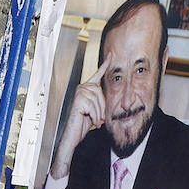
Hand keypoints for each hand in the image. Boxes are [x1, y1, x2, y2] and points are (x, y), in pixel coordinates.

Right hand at [49, 59, 107, 179]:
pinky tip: (88, 119)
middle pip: (102, 93)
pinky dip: (94, 116)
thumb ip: (102, 101)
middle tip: (96, 117)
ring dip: (98, 114)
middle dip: (102, 108)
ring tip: (92, 119)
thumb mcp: (98, 110)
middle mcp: (83, 87)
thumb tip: (114, 97)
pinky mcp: (79, 100)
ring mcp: (80, 93)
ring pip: (99, 101)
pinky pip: (95, 107)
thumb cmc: (85, 123)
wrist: (74, 134)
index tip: (112, 54)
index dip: (106, 64)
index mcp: (88, 88)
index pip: (98, 75)